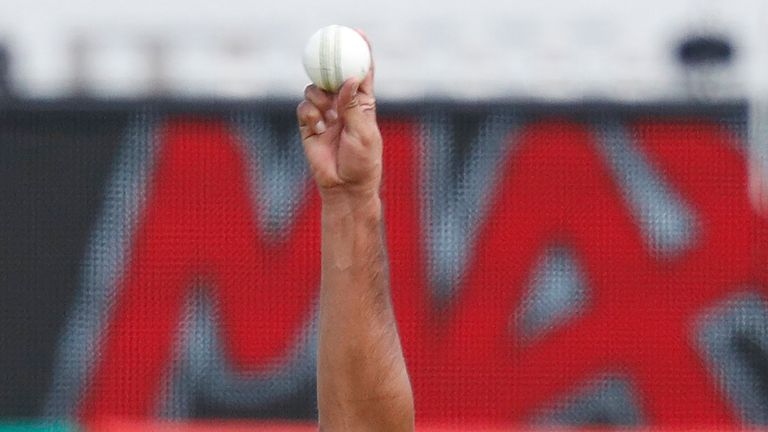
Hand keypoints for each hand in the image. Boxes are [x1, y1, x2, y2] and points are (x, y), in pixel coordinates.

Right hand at [297, 32, 380, 202]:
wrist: (344, 188)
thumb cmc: (362, 163)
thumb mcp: (363, 132)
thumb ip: (354, 106)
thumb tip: (350, 78)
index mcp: (363, 105)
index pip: (362, 74)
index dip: (361, 54)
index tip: (358, 35)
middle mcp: (344, 107)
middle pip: (334, 76)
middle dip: (330, 68)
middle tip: (328, 61)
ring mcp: (325, 115)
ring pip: (315, 90)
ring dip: (319, 96)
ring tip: (327, 114)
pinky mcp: (309, 126)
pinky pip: (304, 108)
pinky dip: (309, 113)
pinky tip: (318, 126)